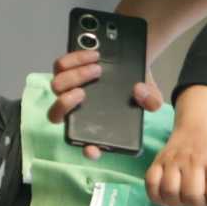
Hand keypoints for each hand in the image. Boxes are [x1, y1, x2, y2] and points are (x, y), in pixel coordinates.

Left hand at [47, 48, 164, 158]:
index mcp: (92, 125)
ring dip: (74, 77)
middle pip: (55, 114)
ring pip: (56, 86)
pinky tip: (92, 56)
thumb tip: (139, 92)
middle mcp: (74, 109)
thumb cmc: (137, 87)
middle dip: (66, 103)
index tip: (91, 148)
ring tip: (97, 68)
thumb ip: (151, 101)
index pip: (83, 143)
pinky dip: (74, 60)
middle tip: (84, 93)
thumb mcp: (151, 96)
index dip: (86, 149)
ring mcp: (67, 89)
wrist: (132, 63)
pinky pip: (60, 66)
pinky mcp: (66, 70)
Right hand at [147, 118, 206, 205]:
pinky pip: (150, 184)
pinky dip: (157, 197)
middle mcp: (193, 160)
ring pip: (170, 191)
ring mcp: (173, 161)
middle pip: (192, 196)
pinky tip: (168, 198)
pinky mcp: (157, 162)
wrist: (197, 130)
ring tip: (185, 202)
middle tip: (201, 204)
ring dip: (177, 204)